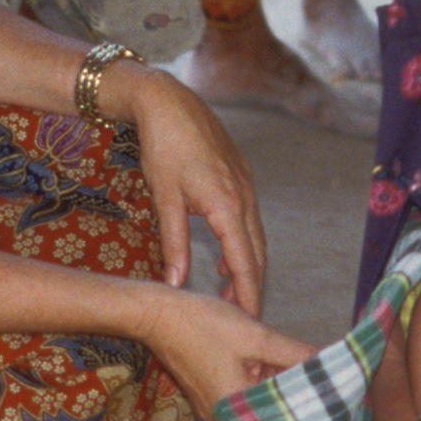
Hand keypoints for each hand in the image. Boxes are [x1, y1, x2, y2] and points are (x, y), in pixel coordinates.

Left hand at [112, 63, 269, 312]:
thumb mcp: (165, 199)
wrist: (168, 100)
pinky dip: (242, 241)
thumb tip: (176, 284)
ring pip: (254, 234)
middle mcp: (245, 195)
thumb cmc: (163, 147)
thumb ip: (174, 244)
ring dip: (246, 264)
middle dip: (252, 285)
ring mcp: (246, 183)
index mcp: (227, 205)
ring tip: (231, 291)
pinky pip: (248, 217)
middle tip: (242, 316)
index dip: (247, 293)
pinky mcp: (240, 174)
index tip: (249, 320)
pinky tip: (226, 253)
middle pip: (257, 252)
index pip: (245, 261)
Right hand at [140, 282, 316, 420]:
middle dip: (289, 383)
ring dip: (270, 378)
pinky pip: (238, 392)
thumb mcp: (256, 336)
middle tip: (309, 360)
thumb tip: (328, 361)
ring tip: (283, 353)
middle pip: (269, 407)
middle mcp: (222, 419)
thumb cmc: (203, 324)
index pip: (284, 410)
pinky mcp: (205, 395)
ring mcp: (211, 409)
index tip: (325, 375)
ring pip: (254, 397)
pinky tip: (260, 355)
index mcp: (235, 410)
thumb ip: (294, 353)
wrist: (157, 315)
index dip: (306, 391)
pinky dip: (252, 376)